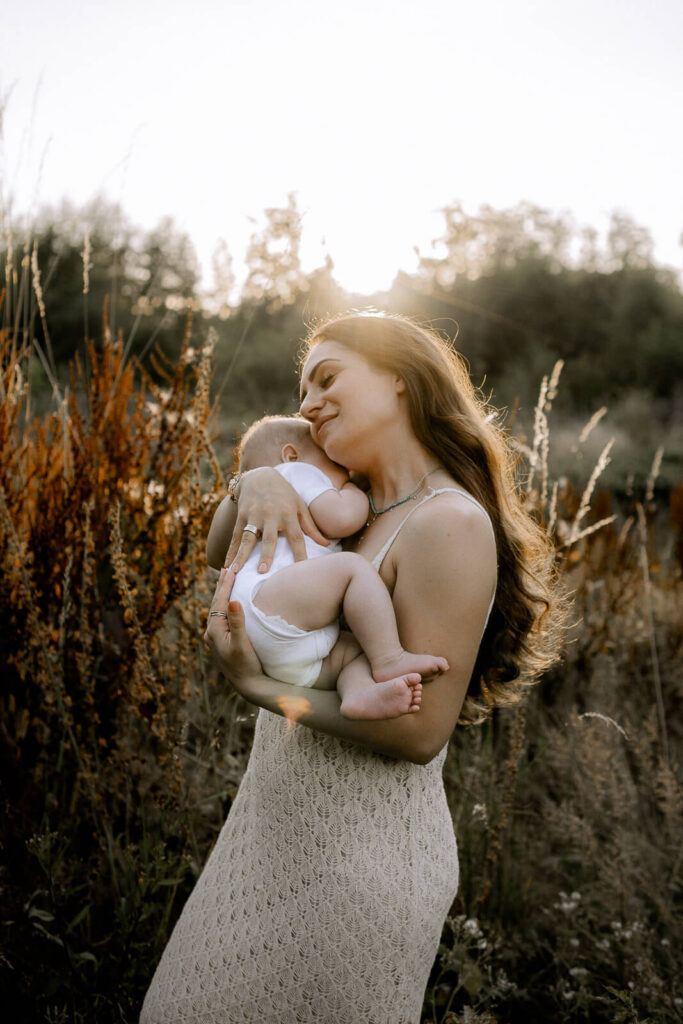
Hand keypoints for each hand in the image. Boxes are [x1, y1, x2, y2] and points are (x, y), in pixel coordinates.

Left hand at [204, 567, 262, 690]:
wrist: (248, 686)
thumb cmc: (246, 666)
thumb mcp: (242, 644)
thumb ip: (237, 622)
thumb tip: (233, 600)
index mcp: (214, 631)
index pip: (220, 601)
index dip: (226, 584)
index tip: (231, 568)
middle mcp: (212, 632)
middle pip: (217, 603)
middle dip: (222, 585)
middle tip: (228, 565)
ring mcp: (216, 637)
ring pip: (219, 608)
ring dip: (224, 593)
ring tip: (228, 578)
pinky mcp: (223, 640)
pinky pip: (223, 616)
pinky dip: (226, 604)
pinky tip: (230, 601)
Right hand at [225, 466, 328, 571]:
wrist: (260, 476)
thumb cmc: (284, 494)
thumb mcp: (300, 506)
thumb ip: (311, 527)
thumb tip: (327, 544)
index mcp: (289, 514)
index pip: (297, 537)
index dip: (300, 554)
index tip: (302, 570)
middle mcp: (271, 515)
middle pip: (269, 538)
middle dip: (265, 554)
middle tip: (262, 571)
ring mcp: (254, 515)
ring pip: (247, 538)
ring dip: (241, 555)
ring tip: (235, 571)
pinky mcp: (241, 515)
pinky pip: (236, 536)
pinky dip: (231, 550)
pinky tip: (227, 564)